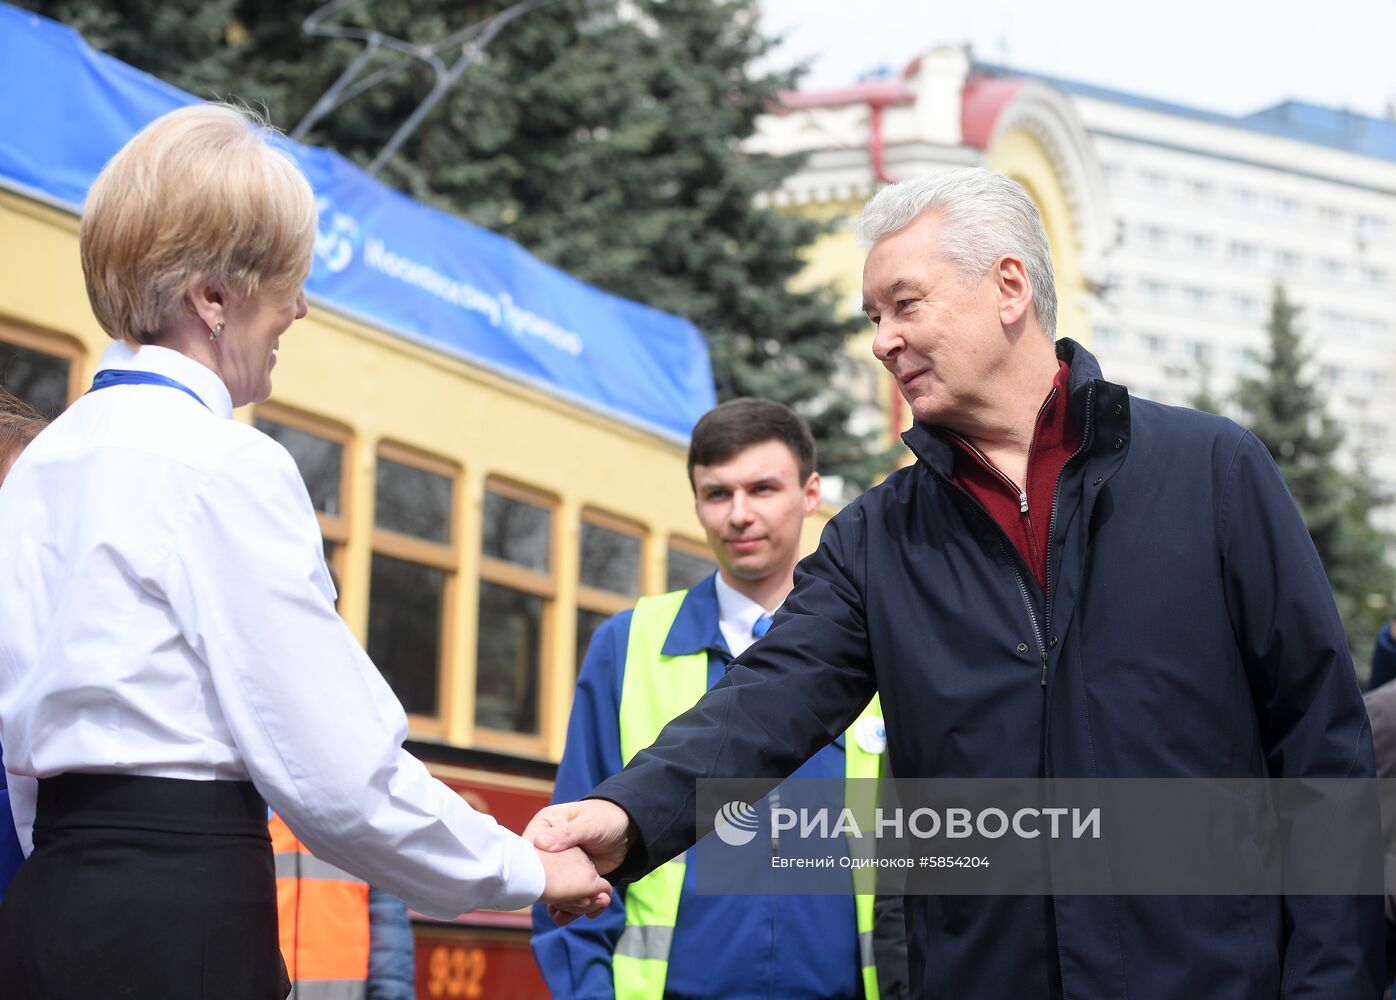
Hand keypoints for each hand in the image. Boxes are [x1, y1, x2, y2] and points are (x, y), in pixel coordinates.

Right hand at [526, 799, 634, 923]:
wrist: (627, 829)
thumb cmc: (606, 818)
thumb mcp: (588, 824)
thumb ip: (567, 834)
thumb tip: (540, 843)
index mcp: (545, 828)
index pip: (530, 852)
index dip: (534, 871)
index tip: (545, 886)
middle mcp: (549, 848)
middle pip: (541, 875)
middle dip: (551, 892)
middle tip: (562, 903)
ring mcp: (561, 864)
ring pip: (555, 888)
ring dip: (562, 904)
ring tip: (563, 917)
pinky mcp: (574, 877)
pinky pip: (569, 894)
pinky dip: (573, 906)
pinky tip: (574, 916)